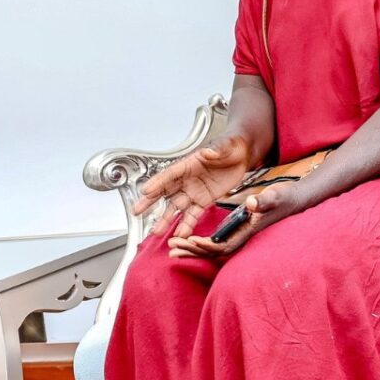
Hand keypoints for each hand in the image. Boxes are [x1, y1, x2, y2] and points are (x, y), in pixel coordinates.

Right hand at [132, 135, 253, 238]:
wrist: (242, 154)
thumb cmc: (231, 145)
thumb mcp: (226, 145)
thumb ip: (217, 150)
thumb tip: (209, 151)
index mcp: (189, 164)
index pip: (170, 174)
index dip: (157, 183)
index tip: (145, 191)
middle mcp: (188, 179)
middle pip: (165, 192)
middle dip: (151, 202)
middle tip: (137, 211)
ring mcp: (194, 191)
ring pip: (176, 207)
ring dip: (166, 219)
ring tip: (156, 231)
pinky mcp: (204, 200)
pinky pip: (193, 214)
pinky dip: (186, 224)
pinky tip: (180, 234)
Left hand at [168, 180, 300, 259]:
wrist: (294, 199)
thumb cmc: (286, 198)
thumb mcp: (276, 195)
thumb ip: (264, 200)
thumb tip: (251, 203)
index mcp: (248, 231)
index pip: (224, 245)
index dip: (207, 246)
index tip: (191, 241)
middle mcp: (241, 235)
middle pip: (213, 251)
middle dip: (192, 250)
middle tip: (171, 247)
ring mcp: (238, 233)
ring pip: (211, 247)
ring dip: (191, 248)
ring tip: (172, 247)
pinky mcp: (236, 228)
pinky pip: (215, 239)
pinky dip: (199, 241)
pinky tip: (186, 239)